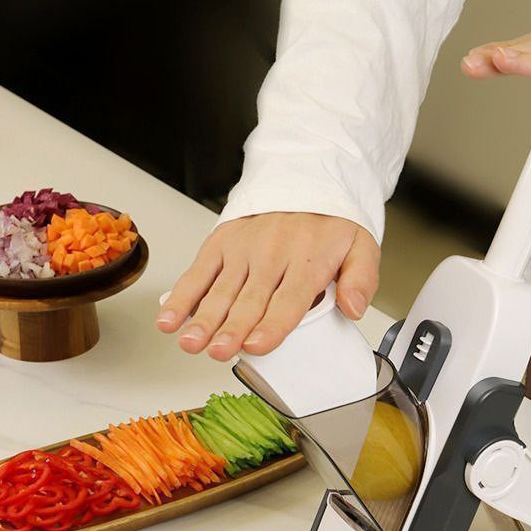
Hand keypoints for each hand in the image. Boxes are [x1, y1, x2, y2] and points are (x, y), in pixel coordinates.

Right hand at [156, 212, 380, 359]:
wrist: (305, 180)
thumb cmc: (329, 225)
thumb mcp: (362, 246)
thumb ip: (361, 279)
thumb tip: (354, 309)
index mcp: (308, 261)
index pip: (289, 299)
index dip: (272, 325)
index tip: (257, 345)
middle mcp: (272, 255)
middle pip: (250, 299)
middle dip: (232, 328)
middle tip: (217, 351)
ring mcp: (243, 249)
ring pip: (221, 290)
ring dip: (203, 319)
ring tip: (190, 343)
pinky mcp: (222, 244)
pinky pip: (198, 273)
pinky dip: (182, 297)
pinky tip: (169, 320)